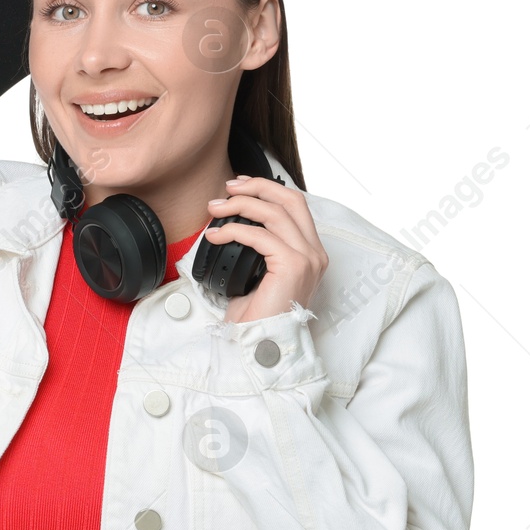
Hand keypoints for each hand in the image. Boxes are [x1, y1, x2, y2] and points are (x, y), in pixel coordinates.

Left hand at [204, 174, 328, 322]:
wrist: (261, 344)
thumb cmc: (258, 315)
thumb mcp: (258, 273)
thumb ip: (257, 246)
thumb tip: (229, 222)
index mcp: (309, 252)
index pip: (294, 206)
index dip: (267, 189)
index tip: (240, 185)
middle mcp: (314, 253)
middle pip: (290, 199)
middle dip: (257, 187)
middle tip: (228, 188)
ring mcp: (307, 259)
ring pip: (274, 213)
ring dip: (240, 205)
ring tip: (215, 209)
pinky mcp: (293, 266)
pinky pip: (260, 236)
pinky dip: (234, 230)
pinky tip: (215, 236)